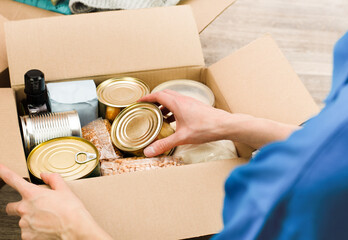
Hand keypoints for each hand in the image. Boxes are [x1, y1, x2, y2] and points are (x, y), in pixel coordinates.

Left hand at [0, 165, 111, 239]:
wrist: (75, 228)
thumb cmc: (71, 210)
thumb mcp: (64, 189)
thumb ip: (53, 179)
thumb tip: (46, 175)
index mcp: (32, 193)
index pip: (12, 179)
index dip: (3, 171)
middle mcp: (24, 208)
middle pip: (11, 206)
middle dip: (19, 206)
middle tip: (33, 207)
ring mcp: (24, 223)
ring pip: (21, 220)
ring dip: (30, 218)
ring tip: (46, 218)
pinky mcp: (27, 236)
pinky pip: (26, 231)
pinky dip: (34, 229)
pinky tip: (46, 226)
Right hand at [139, 90, 299, 156]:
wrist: (225, 125)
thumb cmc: (205, 128)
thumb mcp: (181, 137)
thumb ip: (164, 144)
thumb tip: (148, 151)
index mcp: (177, 103)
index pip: (158, 95)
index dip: (147, 97)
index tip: (139, 101)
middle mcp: (183, 100)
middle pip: (165, 95)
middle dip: (155, 100)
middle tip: (148, 108)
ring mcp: (191, 103)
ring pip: (174, 100)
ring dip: (165, 105)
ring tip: (159, 116)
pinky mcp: (196, 107)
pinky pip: (181, 105)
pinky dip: (173, 110)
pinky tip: (174, 122)